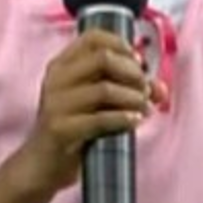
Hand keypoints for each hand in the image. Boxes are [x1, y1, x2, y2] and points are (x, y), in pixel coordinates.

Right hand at [14, 29, 167, 193]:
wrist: (42, 165)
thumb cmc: (72, 129)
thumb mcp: (96, 103)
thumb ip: (126, 90)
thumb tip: (160, 88)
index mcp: (62, 65)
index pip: (93, 37)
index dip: (121, 45)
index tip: (139, 62)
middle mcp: (56, 79)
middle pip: (103, 58)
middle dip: (133, 73)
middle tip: (146, 89)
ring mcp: (56, 103)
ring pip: (105, 89)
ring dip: (133, 98)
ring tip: (145, 108)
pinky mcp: (60, 128)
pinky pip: (100, 119)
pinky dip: (124, 119)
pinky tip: (135, 121)